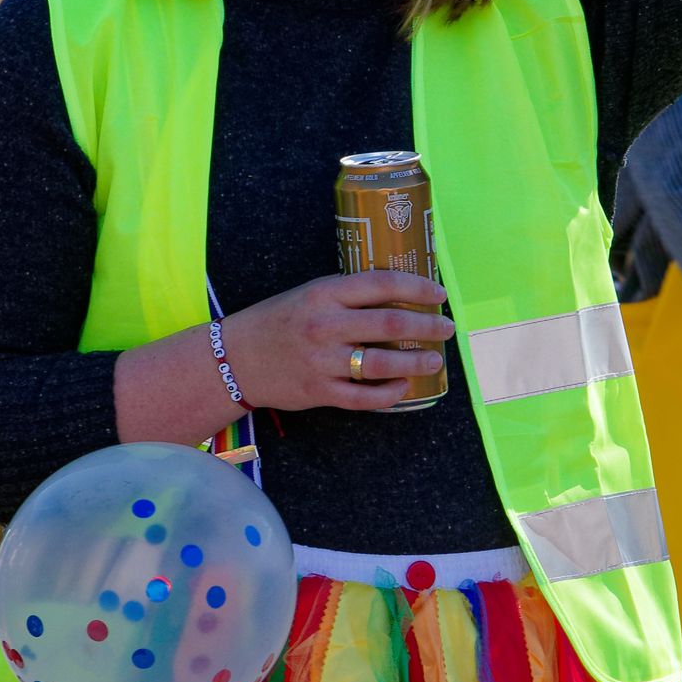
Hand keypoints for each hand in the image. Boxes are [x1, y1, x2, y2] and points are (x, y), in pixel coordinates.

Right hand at [223, 271, 452, 411]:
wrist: (234, 358)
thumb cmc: (277, 322)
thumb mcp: (308, 294)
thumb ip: (347, 293)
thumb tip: (397, 294)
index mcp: (324, 293)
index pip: (382, 284)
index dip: (418, 288)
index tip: (439, 294)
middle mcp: (326, 325)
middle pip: (391, 325)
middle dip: (428, 327)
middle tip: (447, 329)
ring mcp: (323, 362)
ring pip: (383, 365)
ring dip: (417, 363)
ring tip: (435, 360)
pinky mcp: (320, 392)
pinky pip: (365, 398)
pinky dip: (390, 394)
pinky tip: (404, 387)